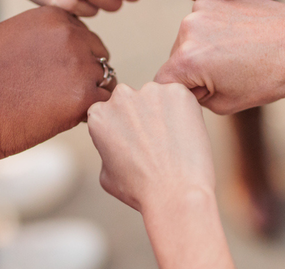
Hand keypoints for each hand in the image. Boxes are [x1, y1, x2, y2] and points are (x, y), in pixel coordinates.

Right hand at [0, 6, 115, 160]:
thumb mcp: (10, 36)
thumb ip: (41, 33)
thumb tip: (64, 40)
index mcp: (54, 16)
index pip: (82, 33)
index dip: (72, 55)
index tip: (53, 73)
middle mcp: (71, 34)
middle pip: (98, 53)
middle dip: (85, 72)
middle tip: (58, 94)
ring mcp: (80, 65)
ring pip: (105, 79)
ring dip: (89, 93)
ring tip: (58, 107)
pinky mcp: (84, 96)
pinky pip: (103, 104)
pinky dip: (90, 113)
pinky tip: (65, 119)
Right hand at [87, 82, 213, 211]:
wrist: (176, 193)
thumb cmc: (142, 190)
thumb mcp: (105, 174)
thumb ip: (106, 148)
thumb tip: (114, 143)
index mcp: (99, 115)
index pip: (111, 112)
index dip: (125, 128)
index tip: (136, 142)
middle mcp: (121, 97)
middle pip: (133, 100)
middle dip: (143, 116)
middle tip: (156, 141)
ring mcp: (150, 91)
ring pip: (158, 97)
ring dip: (164, 112)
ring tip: (173, 140)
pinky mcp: (178, 92)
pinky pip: (181, 98)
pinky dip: (185, 112)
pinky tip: (185, 134)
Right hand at [155, 0, 284, 114]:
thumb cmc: (274, 76)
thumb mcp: (227, 104)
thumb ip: (195, 97)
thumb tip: (183, 85)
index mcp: (187, 59)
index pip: (164, 83)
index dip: (185, 93)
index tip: (209, 93)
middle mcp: (187, 28)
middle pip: (175, 58)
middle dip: (195, 70)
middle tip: (231, 74)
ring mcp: (201, 8)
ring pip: (189, 39)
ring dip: (204, 48)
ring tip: (239, 54)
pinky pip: (204, 20)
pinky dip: (215, 29)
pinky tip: (241, 37)